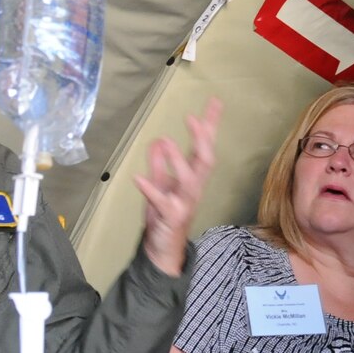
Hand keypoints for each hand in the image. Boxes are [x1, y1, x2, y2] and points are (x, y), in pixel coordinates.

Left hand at [138, 98, 218, 275]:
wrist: (163, 250)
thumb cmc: (164, 216)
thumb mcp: (160, 184)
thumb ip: (159, 163)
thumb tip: (158, 139)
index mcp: (192, 177)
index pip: (204, 146)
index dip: (210, 124)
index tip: (215, 102)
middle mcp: (193, 188)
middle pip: (204, 160)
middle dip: (202, 140)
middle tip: (195, 119)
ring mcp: (184, 202)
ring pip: (188, 180)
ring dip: (177, 161)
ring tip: (166, 142)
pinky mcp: (170, 217)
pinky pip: (161, 202)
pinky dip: (150, 189)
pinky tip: (138, 179)